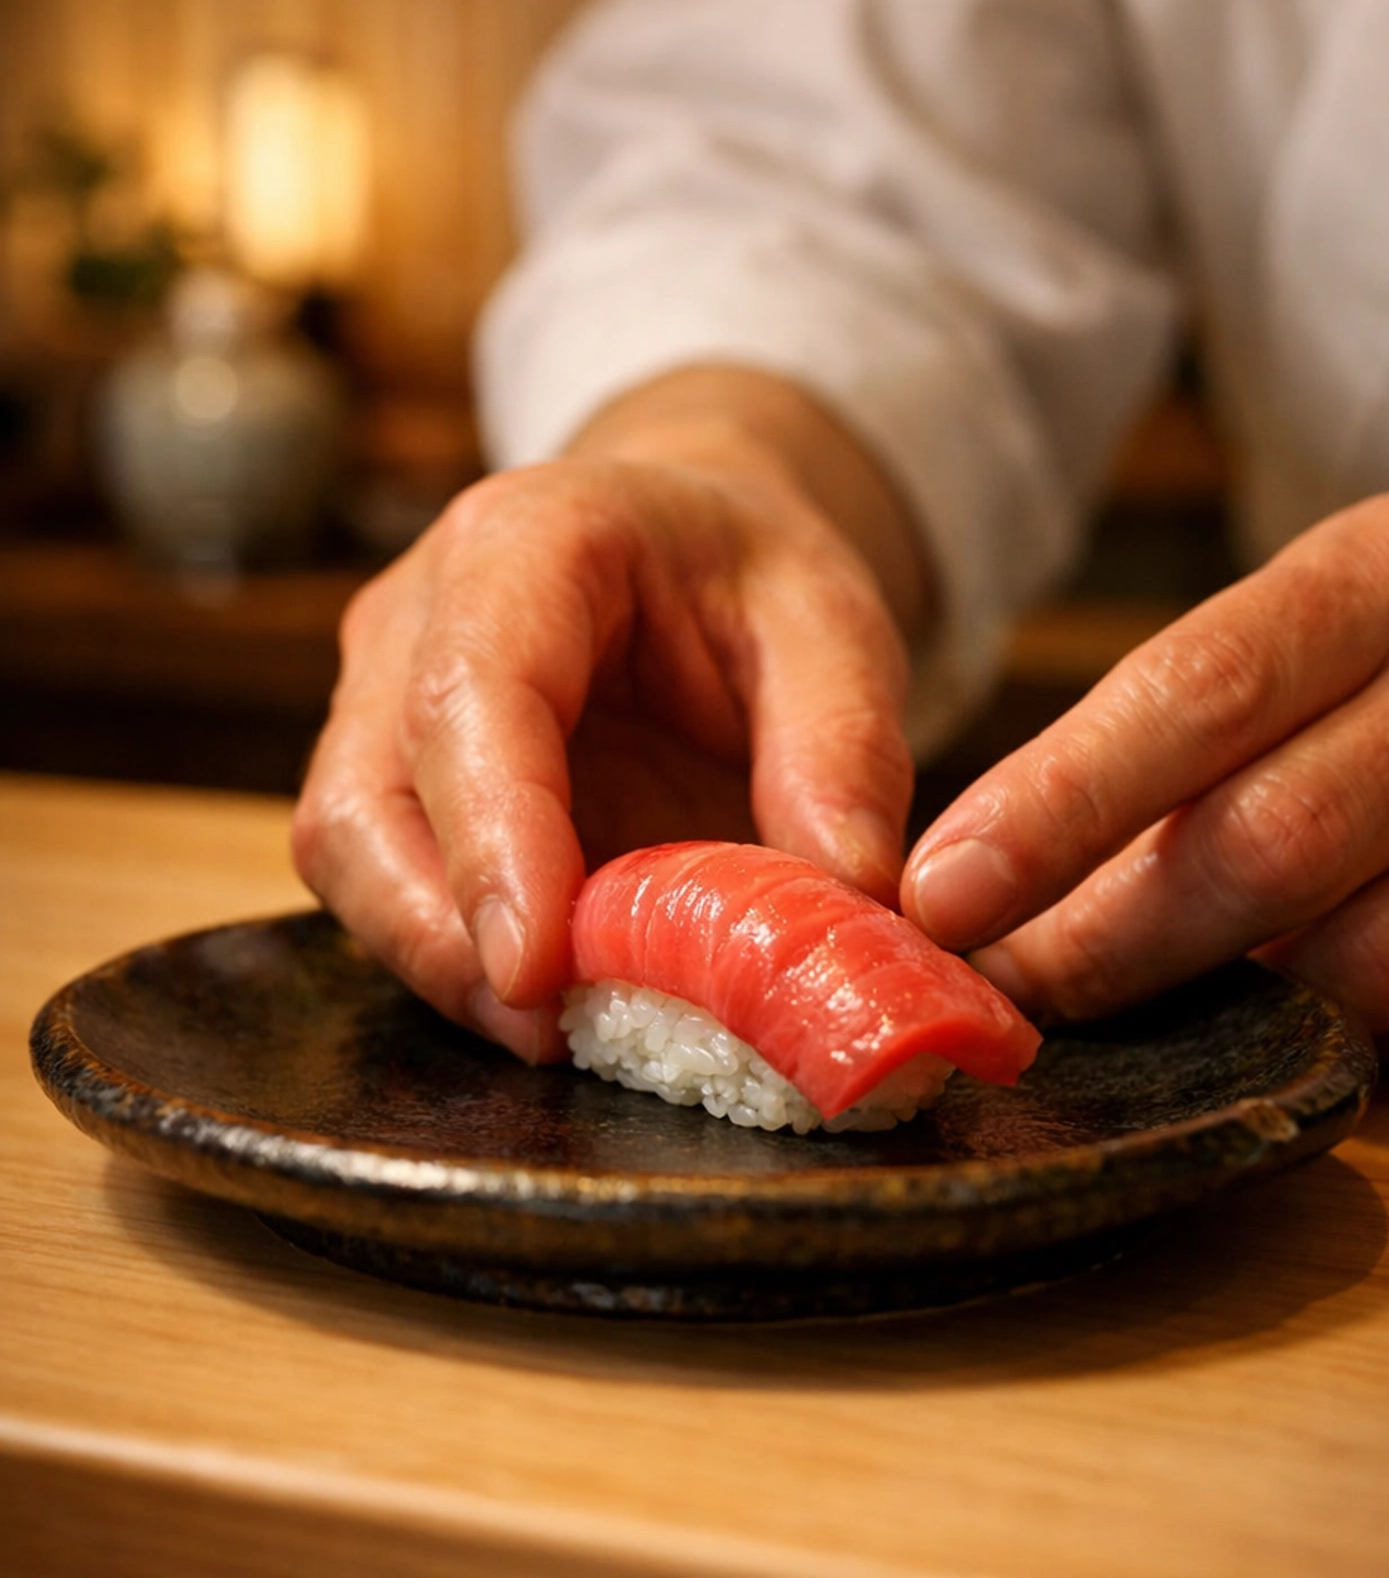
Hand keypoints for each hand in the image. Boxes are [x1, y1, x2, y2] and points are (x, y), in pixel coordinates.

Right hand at [293, 371, 921, 1059]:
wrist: (690, 546)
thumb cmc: (748, 576)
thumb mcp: (835, 626)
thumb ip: (845, 750)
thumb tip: (851, 899)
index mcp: (525, 546)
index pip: (471, 695)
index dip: (494, 839)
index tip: (537, 967)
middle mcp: (414, 618)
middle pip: (366, 797)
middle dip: (443, 934)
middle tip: (553, 1031)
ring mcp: (378, 703)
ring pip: (348, 855)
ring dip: (440, 962)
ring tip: (559, 1031)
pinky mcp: (387, 781)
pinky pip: (383, 887)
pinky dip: (456, 960)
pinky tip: (547, 1001)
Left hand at [903, 491, 1388, 1086]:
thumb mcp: (1328, 603)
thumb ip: (1185, 716)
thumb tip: (993, 874)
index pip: (1199, 693)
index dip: (1058, 807)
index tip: (942, 893)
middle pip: (1273, 848)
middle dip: (1113, 945)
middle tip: (1009, 994)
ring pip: (1374, 967)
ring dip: (1245, 1007)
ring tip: (1170, 993)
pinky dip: (1379, 1043)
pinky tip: (1333, 1002)